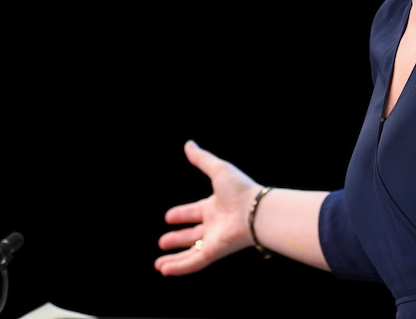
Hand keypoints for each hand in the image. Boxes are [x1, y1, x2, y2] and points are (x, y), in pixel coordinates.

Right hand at [154, 140, 259, 275]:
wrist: (256, 210)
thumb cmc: (240, 189)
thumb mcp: (218, 169)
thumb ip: (202, 159)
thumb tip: (189, 144)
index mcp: (215, 206)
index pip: (195, 212)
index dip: (182, 214)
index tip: (168, 216)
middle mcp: (214, 224)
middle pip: (192, 234)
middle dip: (177, 238)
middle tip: (162, 241)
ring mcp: (214, 239)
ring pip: (191, 252)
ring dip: (175, 258)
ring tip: (158, 265)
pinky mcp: (215, 252)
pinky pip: (194, 263)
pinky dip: (179, 267)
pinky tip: (165, 271)